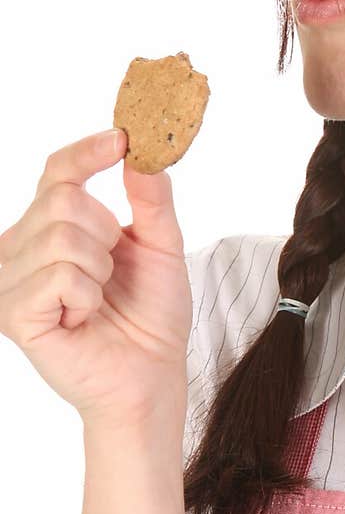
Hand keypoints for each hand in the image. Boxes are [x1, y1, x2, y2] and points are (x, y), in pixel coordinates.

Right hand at [0, 129, 192, 426]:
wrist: (152, 373)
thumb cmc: (151, 315)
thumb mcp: (161, 245)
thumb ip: (150, 198)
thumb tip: (141, 151)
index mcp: (49, 227)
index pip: (58, 173)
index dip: (86, 153)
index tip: (121, 139)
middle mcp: (20, 248)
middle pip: (63, 200)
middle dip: (105, 235)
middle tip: (111, 274)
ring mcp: (11, 281)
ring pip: (63, 237)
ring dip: (99, 271)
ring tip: (97, 300)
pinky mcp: (14, 313)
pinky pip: (60, 276)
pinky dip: (87, 296)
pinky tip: (83, 319)